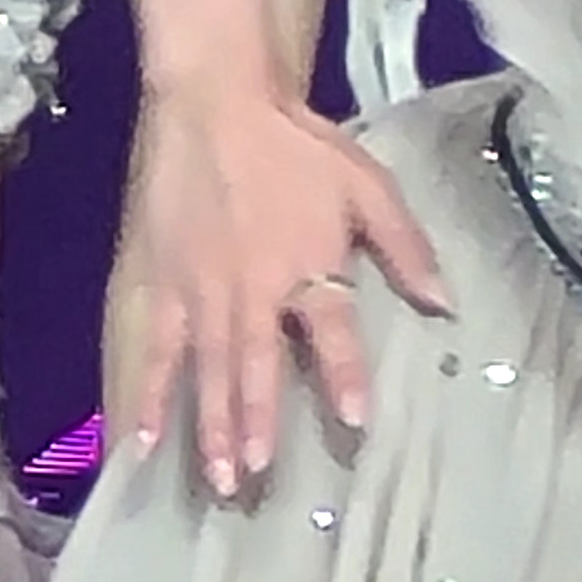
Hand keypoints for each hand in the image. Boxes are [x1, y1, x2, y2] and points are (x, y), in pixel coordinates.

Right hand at [126, 83, 446, 497]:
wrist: (218, 102)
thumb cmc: (297, 147)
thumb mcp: (369, 187)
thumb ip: (405, 248)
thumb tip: (444, 303)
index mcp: (307, 266)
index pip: (332, 331)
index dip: (345, 375)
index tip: (356, 421)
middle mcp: (252, 289)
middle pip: (255, 366)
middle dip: (256, 424)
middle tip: (256, 478)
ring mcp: (198, 291)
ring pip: (203, 370)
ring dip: (208, 426)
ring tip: (214, 479)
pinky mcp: (156, 284)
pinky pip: (150, 350)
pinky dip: (144, 396)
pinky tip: (137, 440)